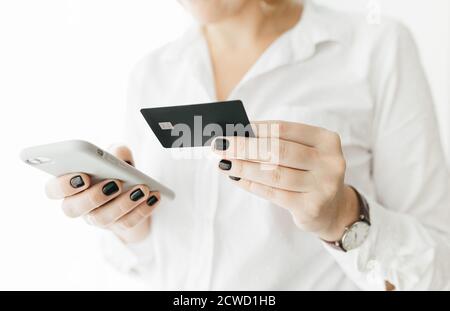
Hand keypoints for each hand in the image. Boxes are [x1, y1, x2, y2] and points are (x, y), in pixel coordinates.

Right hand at [45, 146, 160, 243]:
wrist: (138, 192)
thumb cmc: (119, 171)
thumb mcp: (118, 158)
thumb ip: (115, 152)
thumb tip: (117, 155)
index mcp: (71, 185)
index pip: (53, 190)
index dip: (63, 185)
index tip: (83, 175)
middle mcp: (79, 205)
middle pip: (72, 209)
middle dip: (92, 197)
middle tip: (114, 183)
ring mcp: (97, 219)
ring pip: (102, 219)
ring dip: (123, 203)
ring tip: (142, 188)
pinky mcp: (119, 227)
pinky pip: (127, 224)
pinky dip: (143, 209)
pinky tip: (154, 196)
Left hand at [212, 120, 358, 241]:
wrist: (333, 210)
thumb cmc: (310, 174)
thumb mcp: (303, 154)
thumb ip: (277, 144)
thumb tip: (238, 137)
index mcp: (326, 140)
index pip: (284, 129)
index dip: (255, 128)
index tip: (231, 128)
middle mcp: (328, 162)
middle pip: (278, 151)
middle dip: (243, 147)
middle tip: (219, 145)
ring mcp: (322, 186)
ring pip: (274, 174)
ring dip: (243, 167)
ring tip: (223, 163)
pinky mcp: (311, 207)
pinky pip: (274, 194)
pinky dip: (251, 185)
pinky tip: (236, 179)